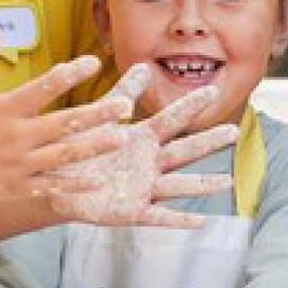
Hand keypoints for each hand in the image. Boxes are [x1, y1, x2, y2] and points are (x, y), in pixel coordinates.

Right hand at [0, 34, 131, 202]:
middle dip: (97, 113)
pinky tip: (98, 180)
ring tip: (120, 139)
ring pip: (64, 156)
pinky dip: (75, 184)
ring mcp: (17, 165)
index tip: (93, 62)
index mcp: (5, 109)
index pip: (45, 86)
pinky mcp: (16, 187)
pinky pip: (50, 186)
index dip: (71, 72)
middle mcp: (15, 137)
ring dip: (94, 147)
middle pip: (64, 122)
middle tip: (125, 106)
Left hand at [48, 66, 238, 228]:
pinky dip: (178, 220)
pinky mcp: (131, 211)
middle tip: (234, 132)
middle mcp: (148, 163)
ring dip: (202, 184)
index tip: (212, 90)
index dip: (190, 105)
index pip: (171, 119)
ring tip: (227, 181)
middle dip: (208, 143)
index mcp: (141, 139)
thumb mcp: (99, 117)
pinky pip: (158, 216)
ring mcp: (142, 187)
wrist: (53, 180)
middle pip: (183, 151)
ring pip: (178, 185)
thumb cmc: (79, 147)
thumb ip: (121, 94)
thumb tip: (142, 66)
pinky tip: (199, 221)